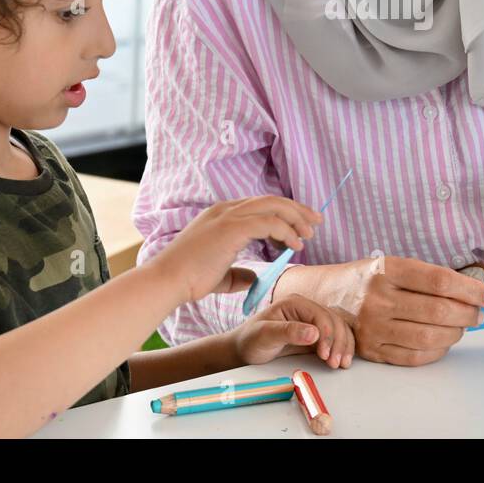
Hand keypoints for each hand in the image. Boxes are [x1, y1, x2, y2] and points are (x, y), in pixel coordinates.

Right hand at [153, 197, 321, 303]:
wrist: (167, 281)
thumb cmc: (188, 280)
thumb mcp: (220, 275)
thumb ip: (238, 274)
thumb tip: (254, 278)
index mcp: (221, 215)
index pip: (260, 206)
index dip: (284, 213)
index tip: (301, 226)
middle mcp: (226, 209)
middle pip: (271, 200)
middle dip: (297, 210)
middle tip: (316, 222)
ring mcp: (228, 215)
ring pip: (273, 207)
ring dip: (296, 218)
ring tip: (310, 234)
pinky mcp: (232, 227)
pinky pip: (269, 222)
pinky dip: (286, 231)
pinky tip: (295, 245)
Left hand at [233, 294, 354, 368]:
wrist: (245, 350)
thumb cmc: (251, 340)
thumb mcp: (265, 335)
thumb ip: (288, 332)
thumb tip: (314, 333)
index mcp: (295, 302)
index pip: (320, 314)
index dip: (327, 334)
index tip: (324, 354)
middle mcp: (306, 309)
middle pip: (334, 321)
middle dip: (338, 342)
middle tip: (335, 363)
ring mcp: (312, 322)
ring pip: (338, 329)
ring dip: (344, 345)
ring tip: (342, 364)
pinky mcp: (315, 336)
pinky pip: (334, 338)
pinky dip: (341, 348)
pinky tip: (342, 359)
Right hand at [319, 256, 483, 366]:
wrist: (324, 296)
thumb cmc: (367, 279)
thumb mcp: (392, 265)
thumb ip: (427, 278)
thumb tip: (471, 295)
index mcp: (386, 270)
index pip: (438, 281)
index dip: (469, 290)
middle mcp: (377, 299)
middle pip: (437, 310)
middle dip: (467, 314)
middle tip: (478, 313)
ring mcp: (373, 327)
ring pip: (429, 336)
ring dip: (455, 333)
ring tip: (462, 326)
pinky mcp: (371, 350)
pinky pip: (414, 356)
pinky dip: (437, 350)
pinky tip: (443, 341)